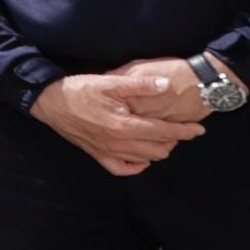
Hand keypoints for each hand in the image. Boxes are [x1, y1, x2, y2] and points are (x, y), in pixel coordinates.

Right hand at [29, 61, 204, 176]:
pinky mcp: (97, 155)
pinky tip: (141, 155)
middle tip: (180, 129)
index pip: (163, 132)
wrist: (50, 102)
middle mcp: (118, 144)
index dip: (184, 131)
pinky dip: (137, 164)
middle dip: (174, 141)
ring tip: (164, 138)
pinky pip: (123, 168)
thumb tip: (166, 85)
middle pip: (158, 150)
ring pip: (144, 160)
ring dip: (159, 151)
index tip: (199, 129)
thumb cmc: (80, 90)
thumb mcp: (110, 81)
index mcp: (124, 126)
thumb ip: (140, 84)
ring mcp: (107, 152)